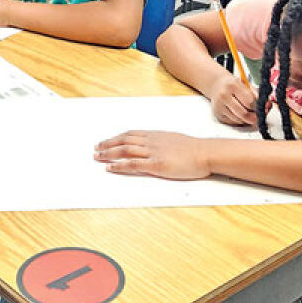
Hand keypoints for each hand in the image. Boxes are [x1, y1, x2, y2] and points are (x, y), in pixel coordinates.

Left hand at [94, 131, 210, 179]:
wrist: (205, 153)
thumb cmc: (194, 149)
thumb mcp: (174, 141)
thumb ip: (162, 142)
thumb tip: (154, 146)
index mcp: (155, 135)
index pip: (130, 134)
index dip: (116, 138)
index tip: (106, 141)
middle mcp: (151, 141)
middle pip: (124, 140)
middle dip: (108, 145)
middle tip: (96, 149)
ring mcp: (153, 152)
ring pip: (125, 150)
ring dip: (109, 154)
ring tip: (98, 157)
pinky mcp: (156, 165)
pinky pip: (133, 164)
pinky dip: (119, 165)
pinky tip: (110, 168)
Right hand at [208, 74, 257, 125]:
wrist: (217, 85)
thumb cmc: (234, 85)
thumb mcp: (246, 85)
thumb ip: (257, 95)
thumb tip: (268, 106)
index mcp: (233, 85)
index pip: (249, 102)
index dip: (257, 107)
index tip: (260, 108)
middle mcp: (224, 95)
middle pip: (243, 113)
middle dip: (253, 117)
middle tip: (257, 116)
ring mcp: (219, 106)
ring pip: (238, 120)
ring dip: (246, 119)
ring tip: (248, 113)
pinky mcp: (217, 114)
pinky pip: (233, 122)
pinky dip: (239, 120)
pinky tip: (239, 114)